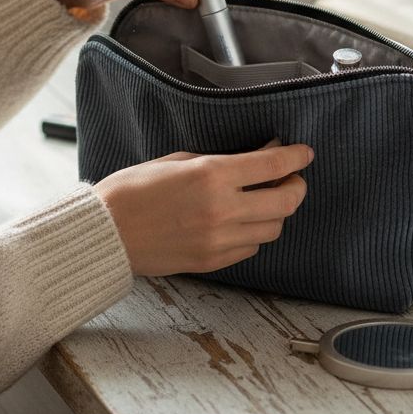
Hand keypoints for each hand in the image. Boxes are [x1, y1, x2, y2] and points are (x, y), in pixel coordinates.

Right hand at [95, 140, 312, 276]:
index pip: (273, 165)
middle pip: (285, 201)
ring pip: (273, 228)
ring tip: (265, 198)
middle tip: (291, 177)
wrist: (107, 232)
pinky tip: (243, 220)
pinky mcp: (213, 261)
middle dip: (295, 186)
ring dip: (276, 211)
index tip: (305, 153)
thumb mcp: (177, 160)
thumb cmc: (133, 189)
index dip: (296, 157)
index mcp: (211, 176)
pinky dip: (255, 233)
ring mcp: (220, 240)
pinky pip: (251, 248)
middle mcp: (222, 209)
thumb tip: (256, 155)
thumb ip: (220, 160)